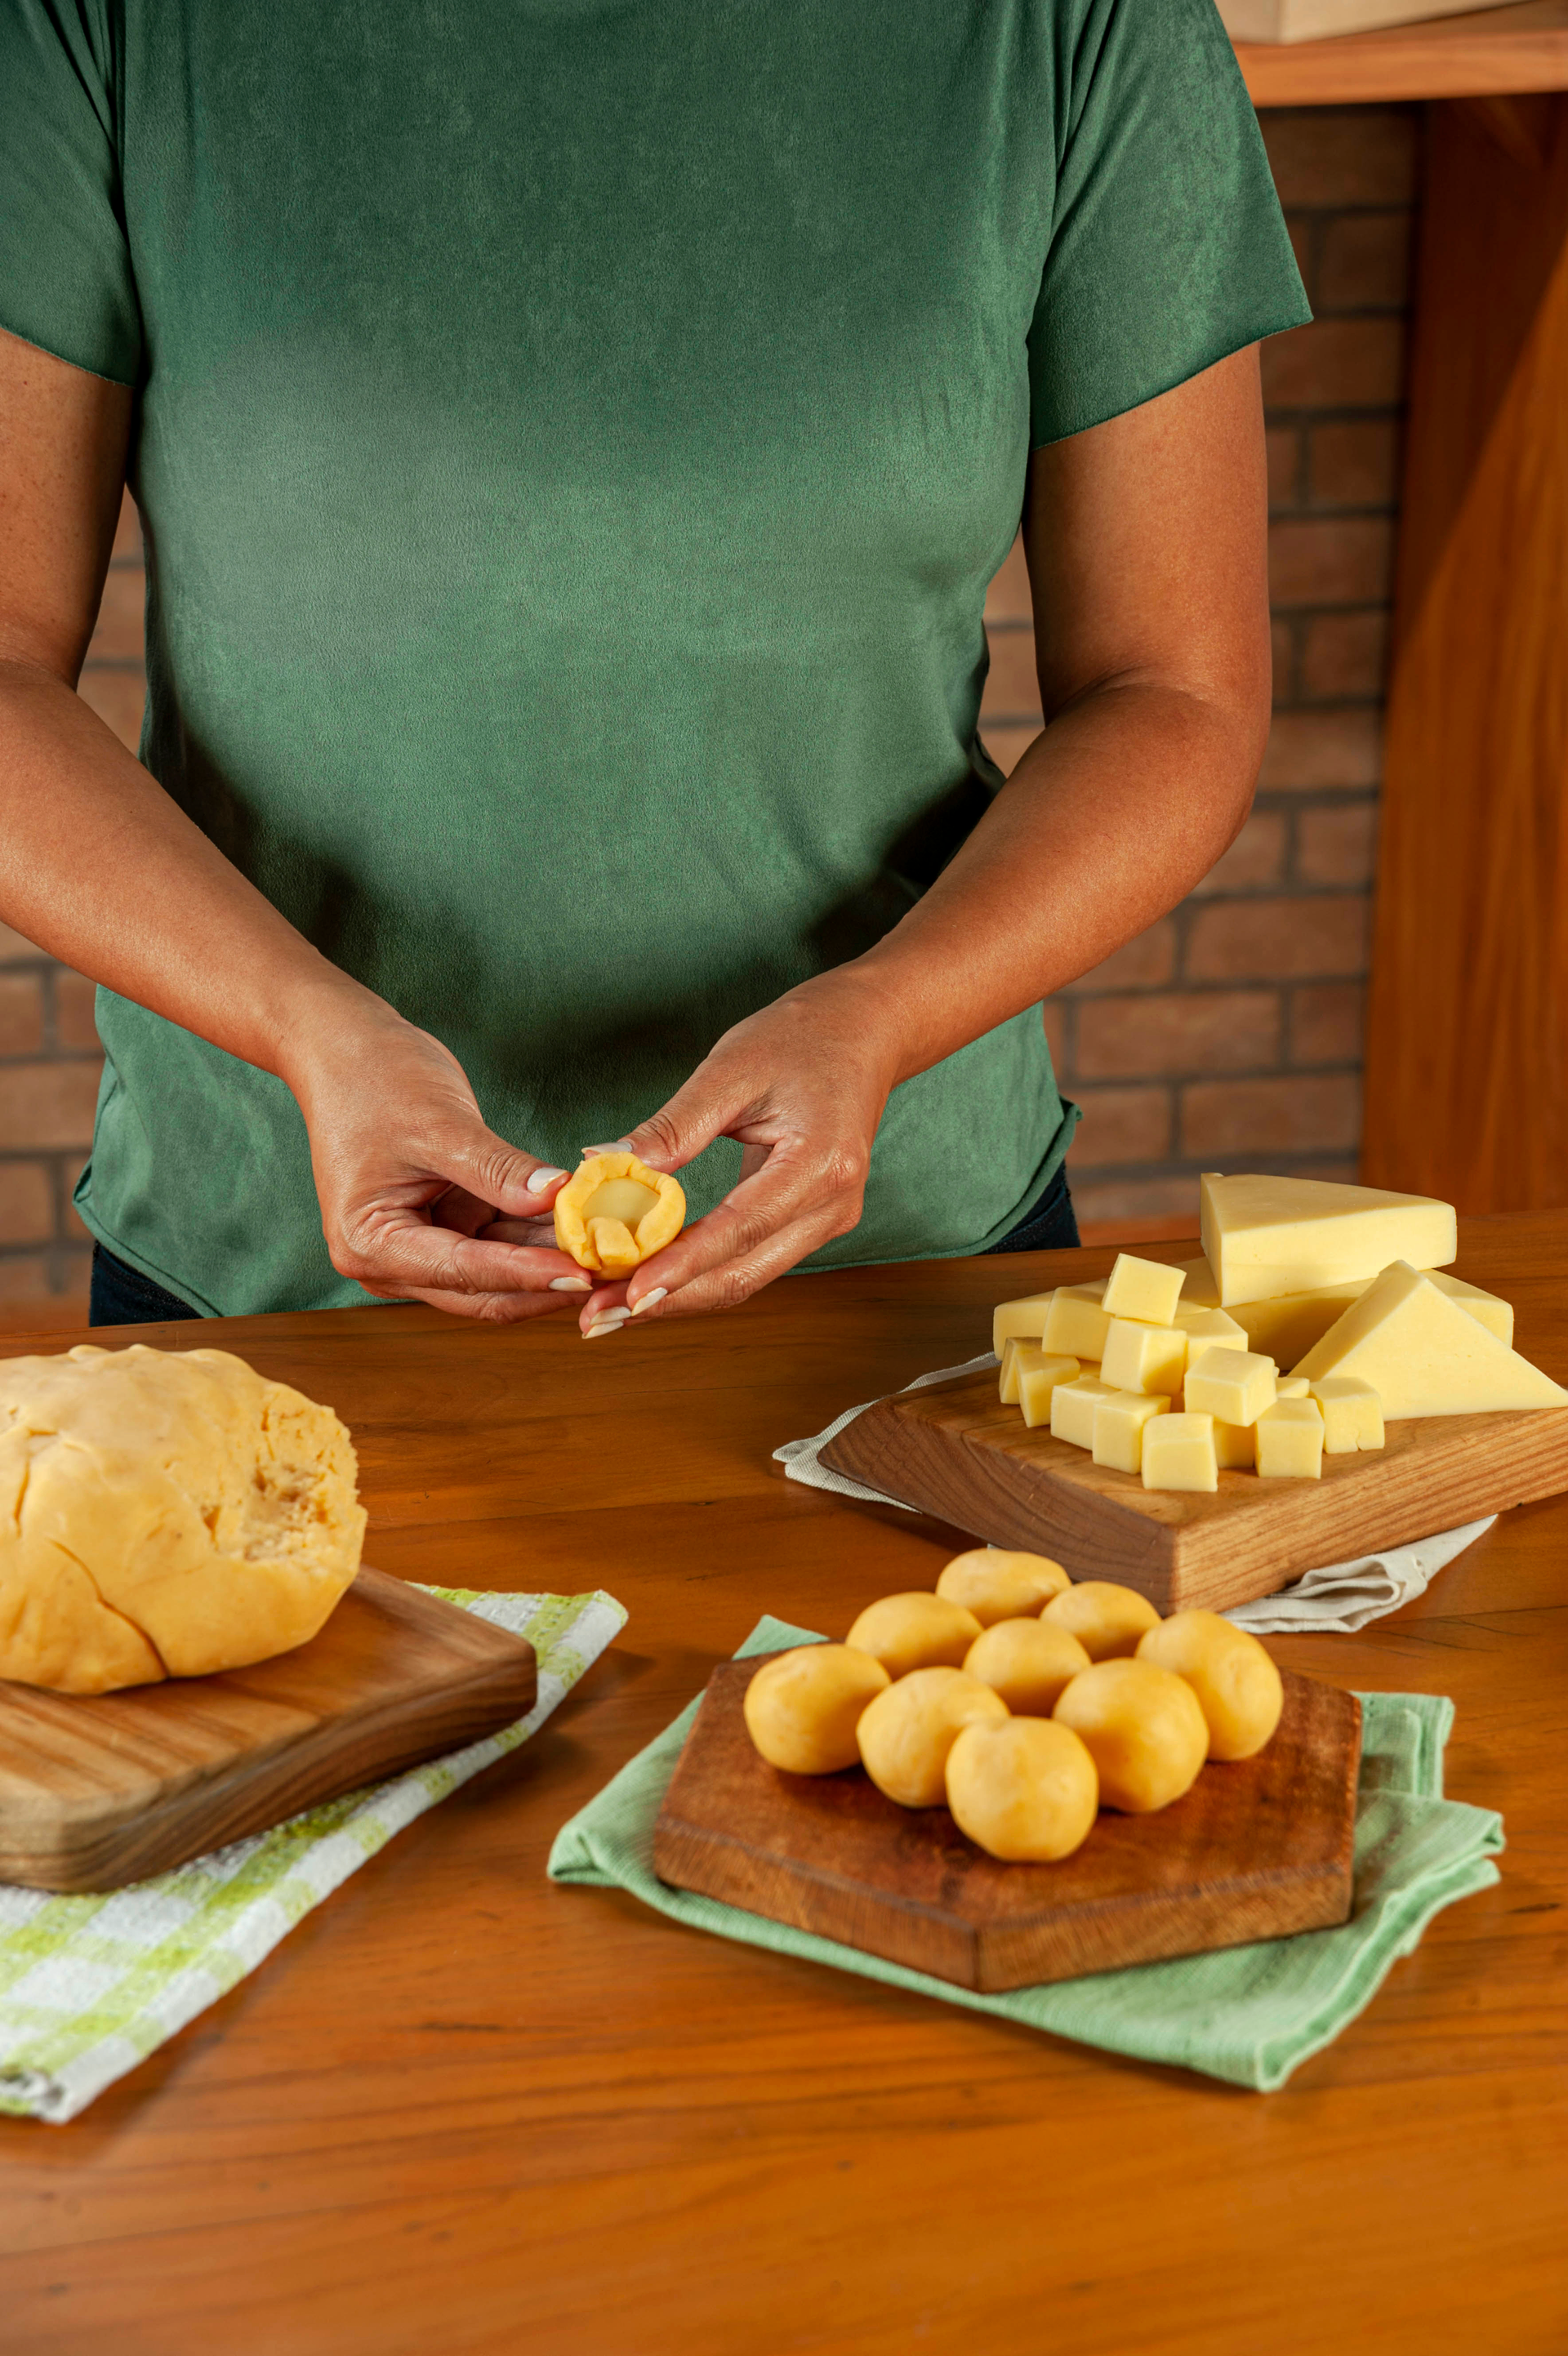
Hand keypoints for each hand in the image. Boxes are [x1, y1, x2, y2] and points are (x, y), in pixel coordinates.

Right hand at [281, 994, 592, 1320]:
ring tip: (611, 1247)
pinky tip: (584, 1222)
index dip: (529, 1273)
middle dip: (545, 1281)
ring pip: (495, 1272)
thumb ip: (499, 1169)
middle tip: (612, 1269)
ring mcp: (415, 1249)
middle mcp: (388, 1261)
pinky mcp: (441, 1228)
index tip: (586, 1271)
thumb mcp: (441, 1123)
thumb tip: (560, 1197)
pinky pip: (497, 1242)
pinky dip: (536, 1234)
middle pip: (481, 1290)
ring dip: (548, 1259)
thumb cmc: (375, 1078)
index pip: (464, 1271)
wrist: (344, 1049)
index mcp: (369, 1243)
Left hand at [558, 967, 902, 1335]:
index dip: (682, 1266)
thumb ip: (672, 1125)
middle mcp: (834, 1205)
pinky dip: (701, 1275)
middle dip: (669, 1300)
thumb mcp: (730, 1068)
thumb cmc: (800, 1039)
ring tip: (612, 1306)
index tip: (628, 1292)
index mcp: (822, 1164)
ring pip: (747, 1278)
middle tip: (598, 1315)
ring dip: (680, 1297)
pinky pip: (753, 1262)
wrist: (862, 1032)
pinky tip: (653, 1279)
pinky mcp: (814, 1223)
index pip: (742, 1229)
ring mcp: (829, 1220)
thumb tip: (605, 1163)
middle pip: (744, 1274)